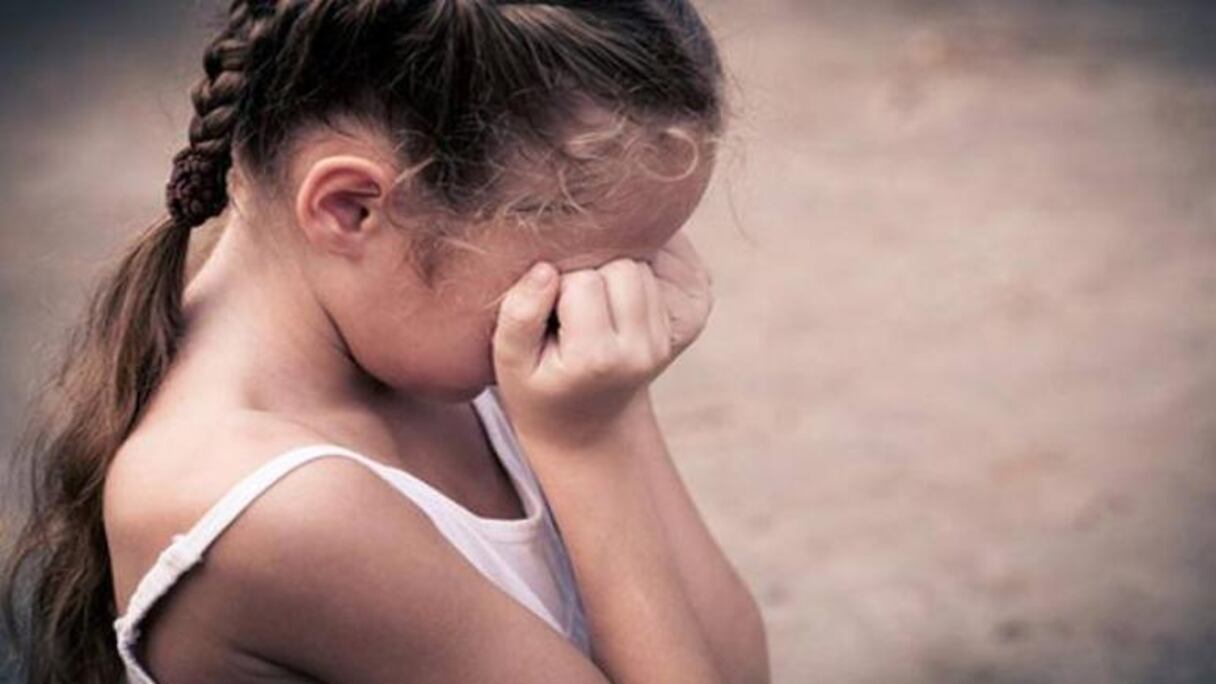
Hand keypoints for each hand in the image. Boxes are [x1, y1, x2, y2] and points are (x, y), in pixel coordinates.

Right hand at [492, 235, 712, 450]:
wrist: (586, 422)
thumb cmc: (539, 386)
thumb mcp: (510, 360)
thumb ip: (519, 315)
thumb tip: (545, 269)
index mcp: (597, 361)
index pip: (582, 282)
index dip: (557, 284)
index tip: (548, 313)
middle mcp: (642, 351)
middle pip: (622, 267)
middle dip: (592, 274)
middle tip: (571, 305)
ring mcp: (668, 338)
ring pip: (644, 265)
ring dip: (615, 271)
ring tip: (593, 303)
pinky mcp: (691, 320)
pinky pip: (667, 266)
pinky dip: (640, 270)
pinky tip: (617, 296)